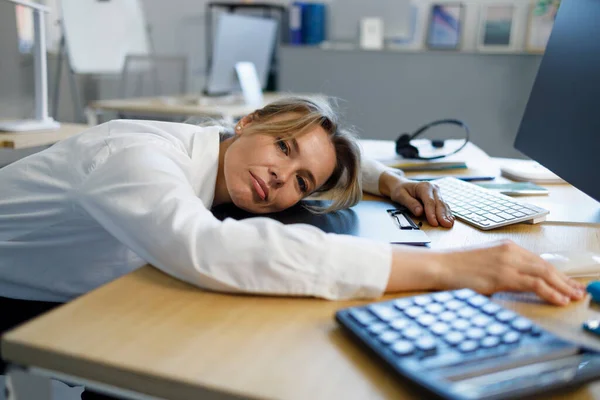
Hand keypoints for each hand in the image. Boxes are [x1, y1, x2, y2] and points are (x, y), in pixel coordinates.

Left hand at [383, 175, 453, 227]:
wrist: (401, 185)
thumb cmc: (400, 190)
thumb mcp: (400, 196)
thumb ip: (410, 203)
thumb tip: (419, 212)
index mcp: (424, 186)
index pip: (429, 201)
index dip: (432, 213)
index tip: (434, 222)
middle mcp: (433, 188)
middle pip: (439, 203)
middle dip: (442, 215)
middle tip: (445, 225)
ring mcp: (437, 193)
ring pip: (443, 205)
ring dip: (447, 215)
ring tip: (449, 224)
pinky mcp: (438, 198)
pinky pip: (444, 206)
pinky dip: (447, 213)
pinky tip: (450, 219)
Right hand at [436, 240, 585, 305]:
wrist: (440, 265)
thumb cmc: (457, 267)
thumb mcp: (485, 263)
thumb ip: (504, 269)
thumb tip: (520, 283)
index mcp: (506, 247)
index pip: (539, 261)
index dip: (556, 273)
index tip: (568, 283)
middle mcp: (510, 251)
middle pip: (546, 266)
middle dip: (565, 280)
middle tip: (578, 291)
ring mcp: (507, 263)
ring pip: (544, 274)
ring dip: (562, 287)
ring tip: (573, 297)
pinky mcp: (502, 276)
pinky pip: (533, 284)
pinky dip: (550, 292)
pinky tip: (558, 299)